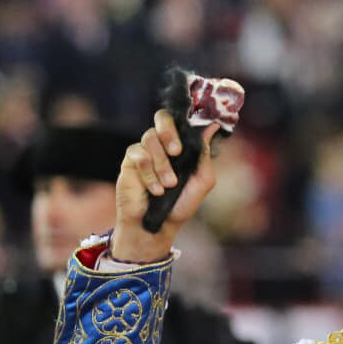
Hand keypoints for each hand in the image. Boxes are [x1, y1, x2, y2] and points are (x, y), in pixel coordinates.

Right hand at [111, 113, 219, 263]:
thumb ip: (204, 155)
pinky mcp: (130, 161)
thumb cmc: (180, 205)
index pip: (178, 121)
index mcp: (179, 146)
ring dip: (162, 165)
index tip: (187, 140)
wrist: (159, 225)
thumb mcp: (201, 181)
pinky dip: (149, 174)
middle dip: (169, 132)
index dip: (181, 123)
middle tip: (176, 152)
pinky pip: (138, 154)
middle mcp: (161, 145)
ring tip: (168, 185)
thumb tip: (212, 127)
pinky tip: (155, 190)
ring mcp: (145, 151)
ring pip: (151, 139)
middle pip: (162, 118)